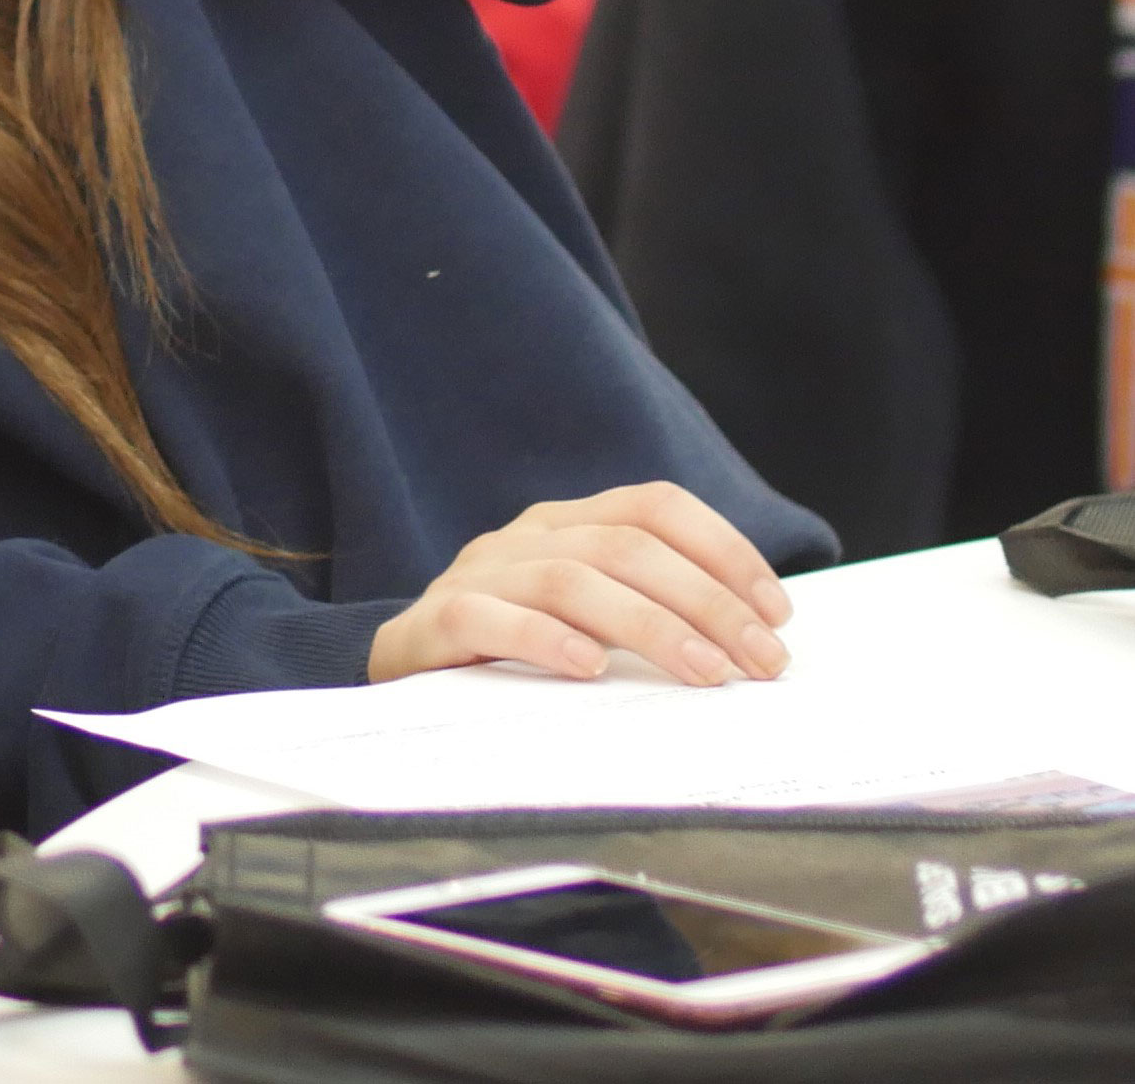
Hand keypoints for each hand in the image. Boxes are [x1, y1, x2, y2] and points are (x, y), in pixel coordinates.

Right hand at [370, 482, 793, 688]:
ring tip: (705, 673)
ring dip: (649, 625)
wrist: (404, 673)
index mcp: (566, 524)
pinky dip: (544, 638)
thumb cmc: (518, 653)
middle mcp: (524, 537)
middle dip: (707, 602)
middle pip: (625, 546)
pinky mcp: (435, 623)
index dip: (724, 550)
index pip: (654, 507)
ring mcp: (476, 574)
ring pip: (570, 579)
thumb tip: (755, 637)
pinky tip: (590, 669)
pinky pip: (488, 617)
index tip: (776, 613)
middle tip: (761, 661)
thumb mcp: (589, 619)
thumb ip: (649, 611)